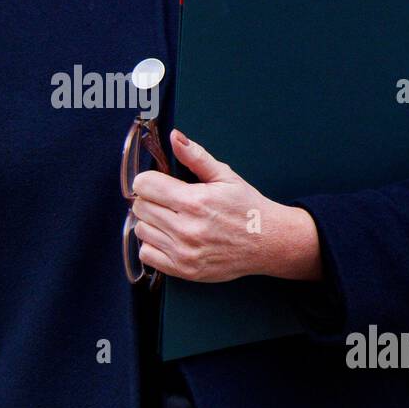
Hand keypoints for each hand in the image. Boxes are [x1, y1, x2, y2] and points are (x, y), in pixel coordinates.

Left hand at [131, 129, 323, 282]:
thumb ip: (195, 156)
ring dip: (151, 222)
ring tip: (171, 219)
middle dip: (151, 199)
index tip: (159, 182)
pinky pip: (146, 254)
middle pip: (140, 207)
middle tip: (168, 200)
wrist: (268, 242)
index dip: (149, 180)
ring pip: (140, 230)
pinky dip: (152, 245)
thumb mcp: (225, 175)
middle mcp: (186, 229)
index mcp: (194, 201)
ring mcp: (184, 252)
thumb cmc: (246, 207)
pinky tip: (169, 237)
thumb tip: (175, 137)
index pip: (144, 185)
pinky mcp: (184, 270)